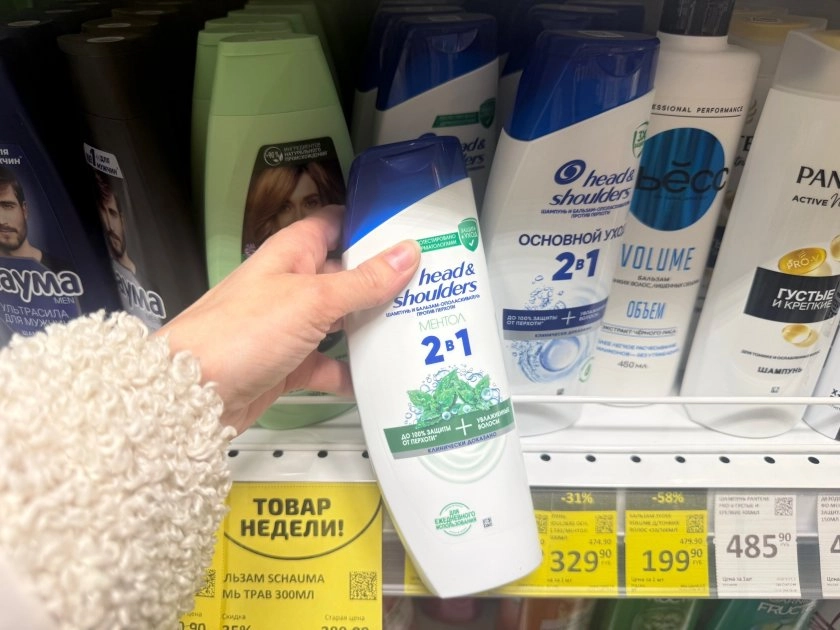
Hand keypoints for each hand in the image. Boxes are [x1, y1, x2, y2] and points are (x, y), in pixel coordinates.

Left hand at [155, 205, 419, 433]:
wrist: (192, 395)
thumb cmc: (241, 332)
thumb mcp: (312, 300)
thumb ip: (363, 281)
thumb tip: (409, 252)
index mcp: (292, 253)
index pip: (335, 224)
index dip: (369, 223)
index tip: (410, 228)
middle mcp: (291, 284)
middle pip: (344, 274)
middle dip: (382, 280)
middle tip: (430, 285)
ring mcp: (289, 325)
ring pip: (340, 321)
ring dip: (370, 326)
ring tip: (415, 328)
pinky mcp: (288, 363)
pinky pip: (327, 364)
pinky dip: (350, 373)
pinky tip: (377, 379)